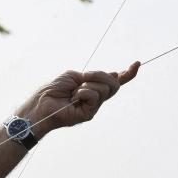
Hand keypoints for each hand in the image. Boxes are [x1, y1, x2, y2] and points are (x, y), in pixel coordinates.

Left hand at [18, 61, 139, 135]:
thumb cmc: (53, 90)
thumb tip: (112, 75)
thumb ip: (92, 75)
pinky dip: (83, 92)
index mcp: (92, 88)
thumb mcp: (74, 76)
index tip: (137, 64)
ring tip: (73, 91)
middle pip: (114, 84)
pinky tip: (73, 98)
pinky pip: (94, 96)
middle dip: (100, 75)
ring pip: (104, 88)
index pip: (113, 82)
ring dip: (87, 85)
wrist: (41, 103)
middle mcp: (95, 99)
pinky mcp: (89, 114)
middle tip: (84, 77)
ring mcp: (93, 107)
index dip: (127, 74)